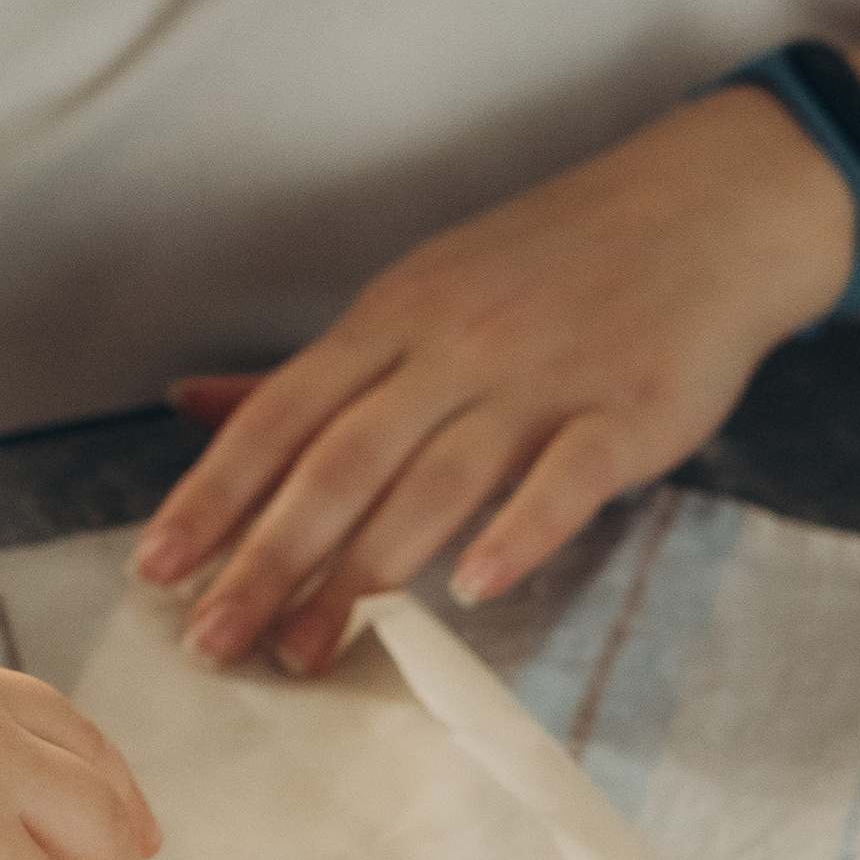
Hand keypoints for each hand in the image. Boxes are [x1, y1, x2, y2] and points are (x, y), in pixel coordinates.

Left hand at [132, 91, 853, 671]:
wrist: (703, 210)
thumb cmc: (546, 267)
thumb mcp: (415, 299)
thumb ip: (310, 374)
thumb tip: (188, 402)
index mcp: (390, 322)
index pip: (279, 416)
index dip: (214, 494)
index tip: (156, 569)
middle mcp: (453, 346)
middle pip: (341, 460)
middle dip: (267, 554)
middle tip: (210, 638)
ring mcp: (542, 377)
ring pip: (436, 477)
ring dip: (365, 569)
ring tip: (307, 649)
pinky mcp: (629, 409)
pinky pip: (565, 476)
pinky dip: (519, 529)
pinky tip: (474, 586)